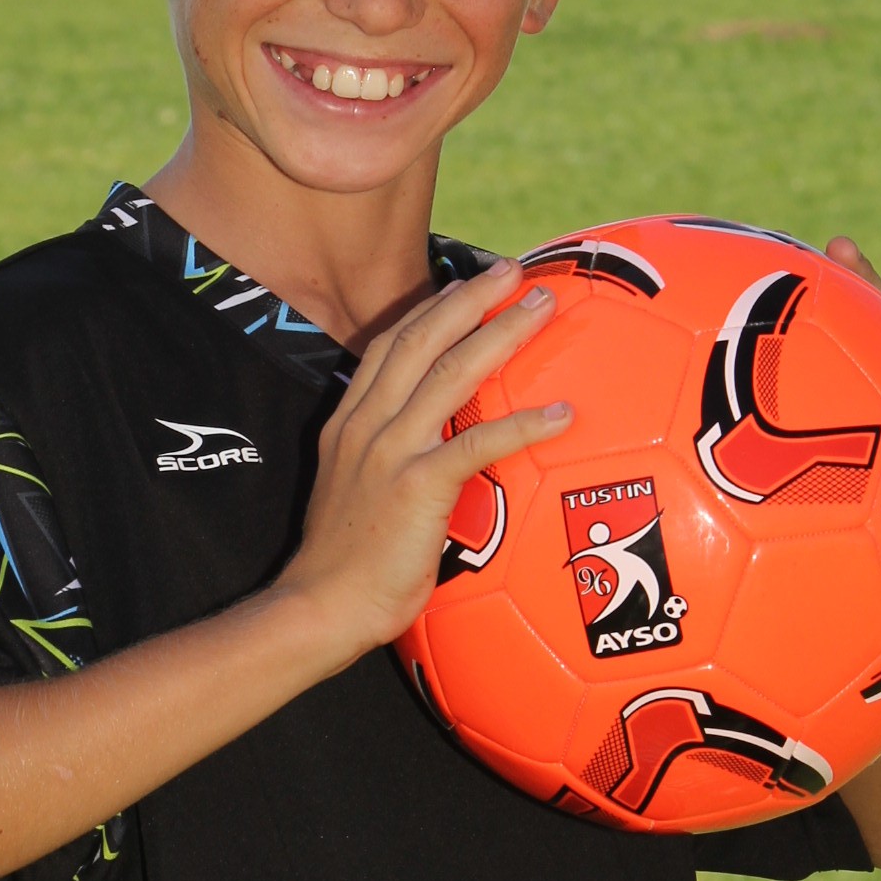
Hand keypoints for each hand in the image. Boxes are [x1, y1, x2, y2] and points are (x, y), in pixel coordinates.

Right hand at [282, 262, 572, 658]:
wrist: (319, 608)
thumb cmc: (343, 569)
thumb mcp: (351, 496)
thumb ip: (384, 466)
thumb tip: (427, 462)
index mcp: (350, 423)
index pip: (391, 346)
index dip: (430, 310)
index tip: (463, 285)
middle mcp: (367, 424)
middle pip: (424, 339)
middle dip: (472, 298)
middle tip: (515, 272)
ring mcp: (390, 450)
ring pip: (453, 372)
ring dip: (502, 334)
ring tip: (542, 308)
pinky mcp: (417, 485)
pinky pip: (478, 442)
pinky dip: (523, 423)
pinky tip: (562, 414)